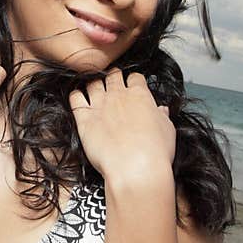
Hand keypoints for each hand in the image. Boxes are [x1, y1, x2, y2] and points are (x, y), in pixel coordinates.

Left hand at [69, 68, 174, 183]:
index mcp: (140, 95)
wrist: (135, 167)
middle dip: (112, 76)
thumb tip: (161, 110)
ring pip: (92, 83)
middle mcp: (118, 96)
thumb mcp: (167, 129)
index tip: (132, 85)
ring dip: (93, 83)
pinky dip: (75, 95)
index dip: (133, 80)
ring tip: (93, 87)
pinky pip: (75, 99)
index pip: (135, 77)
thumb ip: (161, 116)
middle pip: (112, 76)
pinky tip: (77, 97)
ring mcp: (99, 106)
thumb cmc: (154, 151)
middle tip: (111, 81)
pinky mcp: (84, 120)